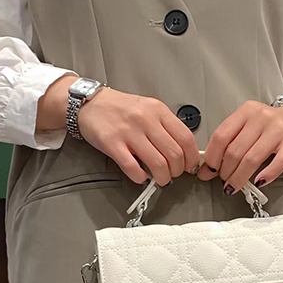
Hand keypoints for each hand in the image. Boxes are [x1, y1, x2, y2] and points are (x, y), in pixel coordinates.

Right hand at [78, 87, 199, 185]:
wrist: (90, 103)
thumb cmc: (120, 108)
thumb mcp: (148, 108)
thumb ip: (165, 126)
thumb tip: (182, 150)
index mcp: (158, 110)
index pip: (186, 138)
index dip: (192, 157)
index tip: (190, 166)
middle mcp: (145, 120)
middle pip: (174, 154)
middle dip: (178, 171)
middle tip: (174, 174)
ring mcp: (128, 132)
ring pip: (158, 164)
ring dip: (163, 178)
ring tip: (160, 179)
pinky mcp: (112, 144)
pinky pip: (133, 168)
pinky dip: (141, 178)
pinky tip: (142, 176)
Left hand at [196, 98, 282, 193]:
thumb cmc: (270, 126)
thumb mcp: (248, 127)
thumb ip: (229, 144)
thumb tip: (207, 169)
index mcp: (246, 112)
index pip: (221, 136)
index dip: (212, 157)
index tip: (208, 171)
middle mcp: (261, 117)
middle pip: (235, 151)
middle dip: (225, 172)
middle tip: (224, 181)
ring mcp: (278, 129)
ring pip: (252, 159)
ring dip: (239, 178)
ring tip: (234, 186)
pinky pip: (278, 163)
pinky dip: (266, 175)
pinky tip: (259, 182)